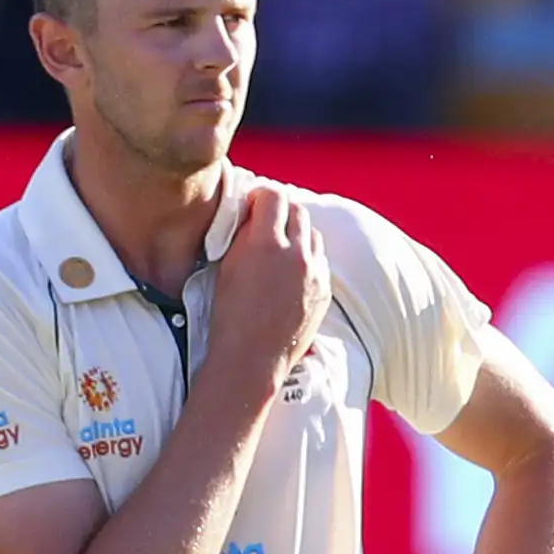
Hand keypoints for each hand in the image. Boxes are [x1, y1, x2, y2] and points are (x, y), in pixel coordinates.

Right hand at [211, 184, 331, 390]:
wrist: (253, 358)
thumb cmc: (230, 314)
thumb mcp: (228, 264)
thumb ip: (244, 233)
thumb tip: (254, 213)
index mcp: (266, 243)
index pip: (274, 196)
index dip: (262, 197)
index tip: (254, 205)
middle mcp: (297, 255)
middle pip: (298, 211)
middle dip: (282, 212)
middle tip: (267, 223)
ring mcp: (316, 273)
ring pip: (313, 235)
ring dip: (298, 234)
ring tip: (281, 249)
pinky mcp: (325, 291)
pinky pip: (320, 261)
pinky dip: (307, 259)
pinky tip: (291, 273)